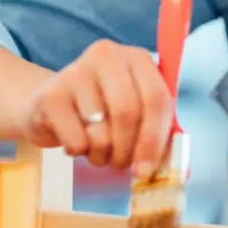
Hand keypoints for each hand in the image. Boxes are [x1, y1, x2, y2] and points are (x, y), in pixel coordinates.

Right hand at [15, 39, 173, 172]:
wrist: (49, 106)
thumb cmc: (102, 112)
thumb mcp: (135, 114)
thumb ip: (159, 135)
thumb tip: (179, 171)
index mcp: (137, 57)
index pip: (156, 98)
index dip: (156, 139)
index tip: (148, 169)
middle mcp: (106, 55)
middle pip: (128, 113)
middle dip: (128, 151)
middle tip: (122, 165)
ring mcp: (75, 72)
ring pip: (101, 132)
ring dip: (103, 155)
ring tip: (98, 152)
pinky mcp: (50, 95)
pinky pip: (76, 140)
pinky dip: (79, 152)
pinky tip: (76, 142)